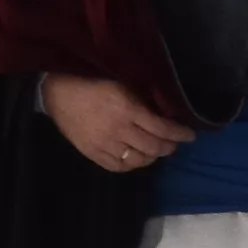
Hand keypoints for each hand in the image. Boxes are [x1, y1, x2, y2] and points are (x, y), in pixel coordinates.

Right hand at [40, 69, 188, 170]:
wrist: (57, 90)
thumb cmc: (93, 80)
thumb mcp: (123, 83)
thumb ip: (144, 99)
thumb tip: (167, 112)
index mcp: (128, 109)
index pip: (163, 129)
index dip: (180, 134)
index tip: (190, 135)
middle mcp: (118, 130)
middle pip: (154, 148)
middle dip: (169, 147)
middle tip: (173, 143)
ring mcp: (104, 144)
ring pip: (138, 160)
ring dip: (152, 157)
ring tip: (156, 149)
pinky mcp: (91, 153)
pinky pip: (118, 167)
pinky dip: (132, 164)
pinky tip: (136, 157)